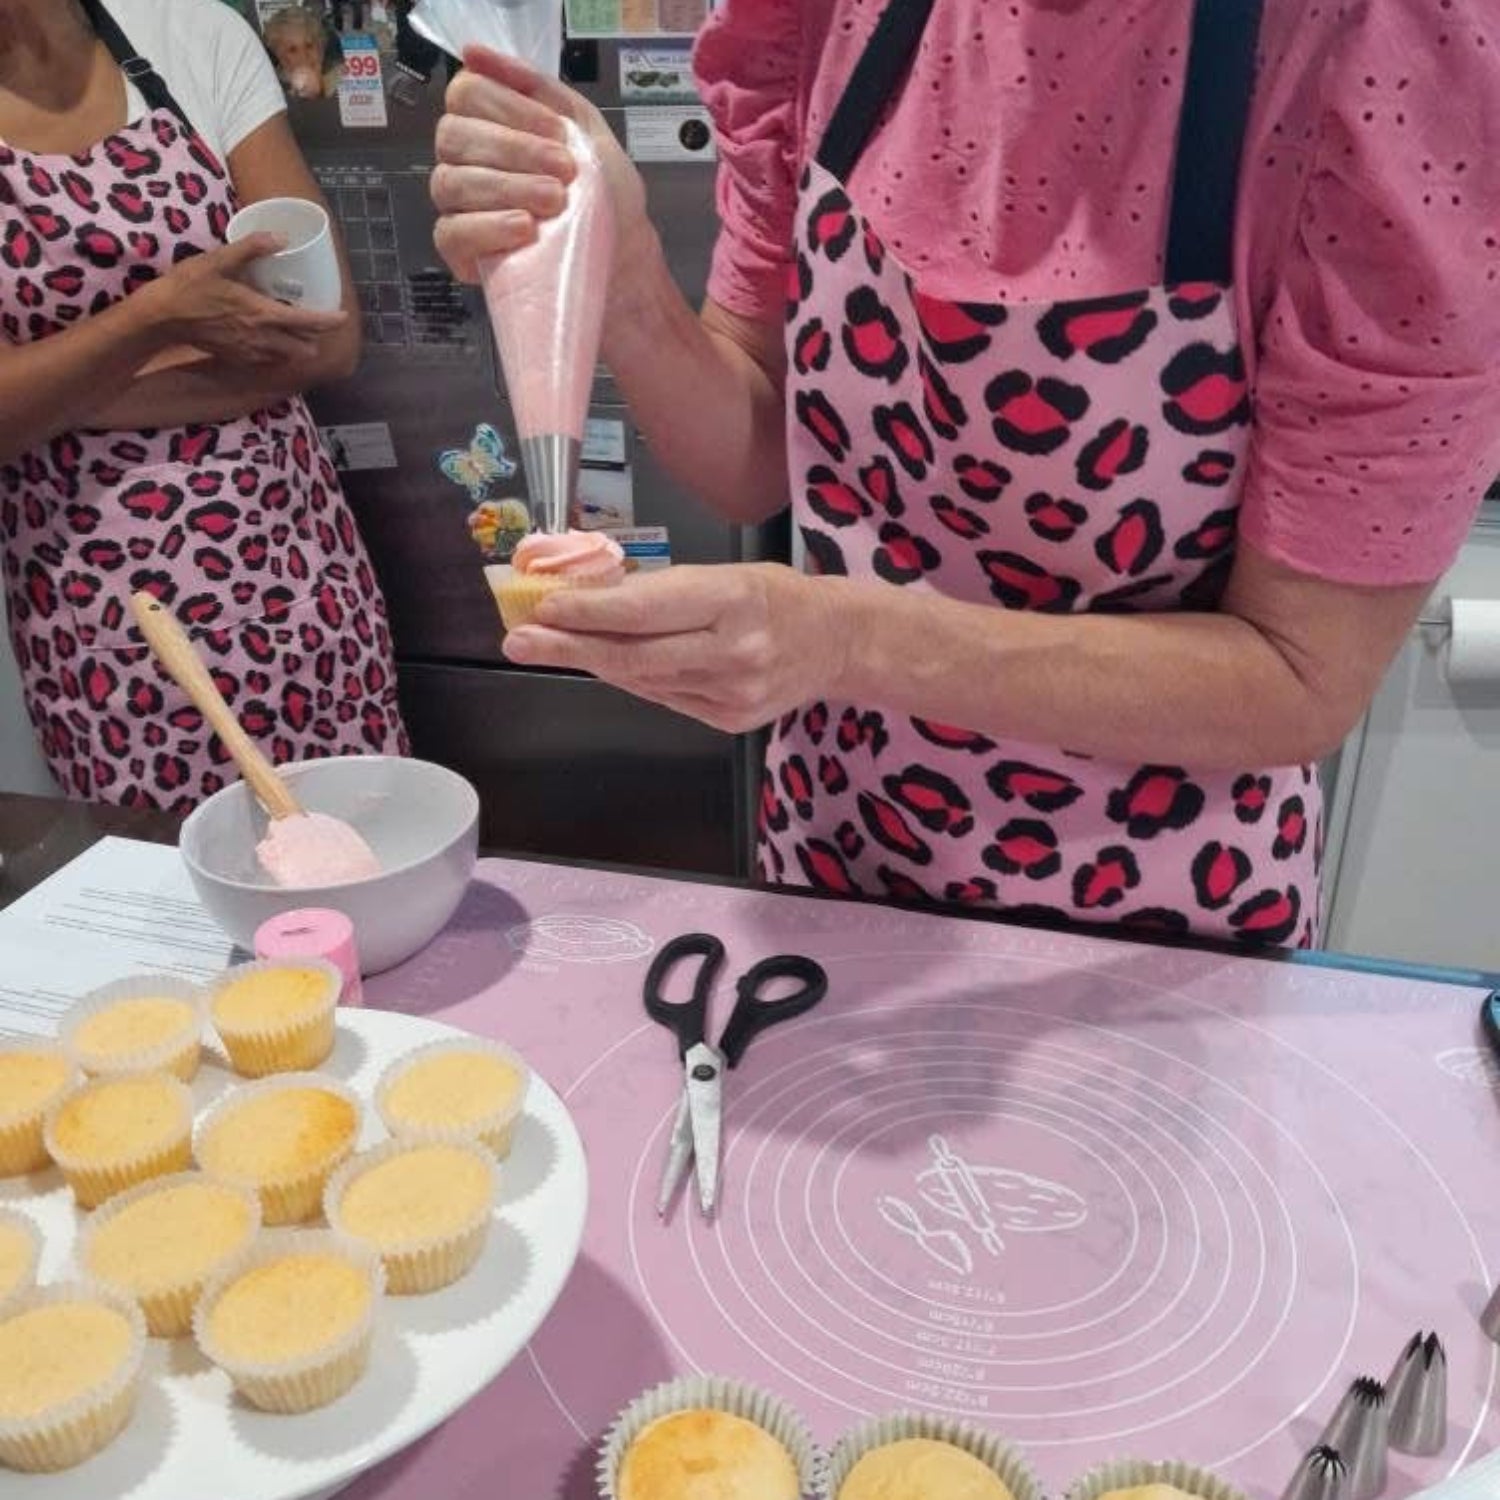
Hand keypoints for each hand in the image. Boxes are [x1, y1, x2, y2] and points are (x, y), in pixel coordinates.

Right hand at [135, 234, 346, 365]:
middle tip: (317, 320)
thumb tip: (281, 237)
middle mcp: (262, 338)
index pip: (309, 322)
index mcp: (262, 314)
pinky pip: (269, 360)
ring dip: (298, 346)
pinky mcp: (238, 358)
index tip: (343, 316)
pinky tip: (272, 338)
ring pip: (288, 356)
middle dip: (316, 336)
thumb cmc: (189, 286)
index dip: (330, 321)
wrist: (162, 317)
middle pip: (304, 346)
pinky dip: (278, 352)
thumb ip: (252, 247)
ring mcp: (250, 352)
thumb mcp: (219, 260)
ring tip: (297, 329)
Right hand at [431, 46, 649, 285]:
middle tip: (563, 172)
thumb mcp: (583, 128)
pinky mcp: (461, 252)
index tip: (556, 131)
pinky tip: (524, 228)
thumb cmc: (604, 196)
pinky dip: (488, 226)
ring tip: (554, 202)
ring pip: (452, 182)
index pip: (466, 94)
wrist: (625, 258)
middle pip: (453, 136)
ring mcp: (459, 207)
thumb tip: (475, 52)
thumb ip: (536, 86)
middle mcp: (465, 161)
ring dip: (509, 187)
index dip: (509, 108)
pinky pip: (451, 233)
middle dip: (514, 150)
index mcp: (489, 124)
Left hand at [501, 564, 848, 733]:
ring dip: (592, 662)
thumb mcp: (725, 573)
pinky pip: (663, 697)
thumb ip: (663, 589)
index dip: (587, 611)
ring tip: (546, 646)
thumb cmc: (775, 596)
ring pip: (642, 680)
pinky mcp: (729, 720)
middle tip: (518, 640)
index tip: (543, 606)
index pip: (644, 610)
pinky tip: (607, 663)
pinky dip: (631, 678)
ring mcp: (732, 693)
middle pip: (633, 655)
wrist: (838, 643)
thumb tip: (589, 596)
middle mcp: (733, 651)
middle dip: (569, 646)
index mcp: (733, 600)